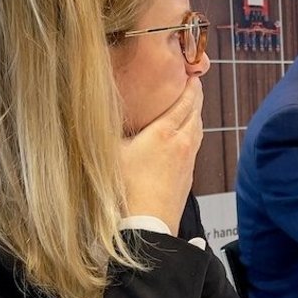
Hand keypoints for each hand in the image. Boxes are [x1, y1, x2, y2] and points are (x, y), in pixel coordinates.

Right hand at [119, 77, 203, 234]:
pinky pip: (196, 146)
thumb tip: (99, 110)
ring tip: (190, 106)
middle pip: (196, 112)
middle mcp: (183, 143)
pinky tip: (185, 137)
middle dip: (196, 96)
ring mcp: (189, 161)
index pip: (185, 101)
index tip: (191, 73)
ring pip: (198, 130)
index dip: (190, 85)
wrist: (146, 224)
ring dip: (196, 115)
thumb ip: (108, 129)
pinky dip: (194, 133)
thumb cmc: (125, 189)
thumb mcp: (111, 153)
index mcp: (166, 132)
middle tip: (192, 84)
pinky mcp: (189, 176)